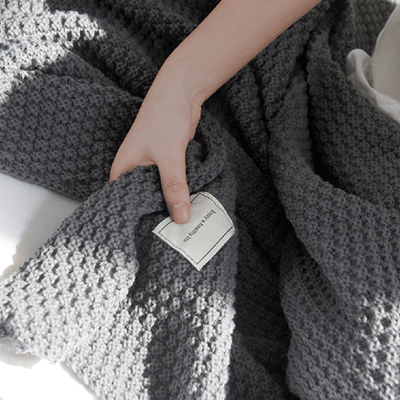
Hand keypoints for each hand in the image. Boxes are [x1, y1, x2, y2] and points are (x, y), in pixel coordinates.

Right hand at [109, 70, 201, 223]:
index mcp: (122, 171)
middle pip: (143, 201)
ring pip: (159, 194)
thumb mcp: (169, 157)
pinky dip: (178, 193)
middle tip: (172, 238)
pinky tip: (188, 207)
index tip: (152, 240)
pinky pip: (170, 185)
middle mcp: (133, 172)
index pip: (124, 205)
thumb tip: (180, 217)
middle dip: (157, 215)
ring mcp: (150, 169)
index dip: (137, 221)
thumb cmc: (164, 117)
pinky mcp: (165, 165)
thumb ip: (174, 187)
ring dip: (170, 205)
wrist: (181, 93)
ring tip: (182, 226)